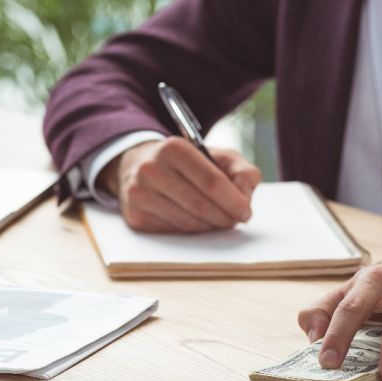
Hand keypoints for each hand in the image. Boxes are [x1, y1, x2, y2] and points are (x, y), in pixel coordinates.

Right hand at [97, 137, 261, 232]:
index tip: (246, 212)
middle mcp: (151, 169)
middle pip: (200, 206)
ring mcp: (139, 194)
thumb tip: (245, 197)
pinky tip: (196, 221)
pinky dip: (191, 231)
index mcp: (173, 148)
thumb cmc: (187, 163)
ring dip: (210, 226)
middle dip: (225, 217)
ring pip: (188, 223)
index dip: (234, 201)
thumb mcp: (218, 156)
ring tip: (218, 220)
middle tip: (235, 220)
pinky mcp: (135, 216)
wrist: (139, 166)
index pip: (212, 182)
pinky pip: (174, 232)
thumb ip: (242, 171)